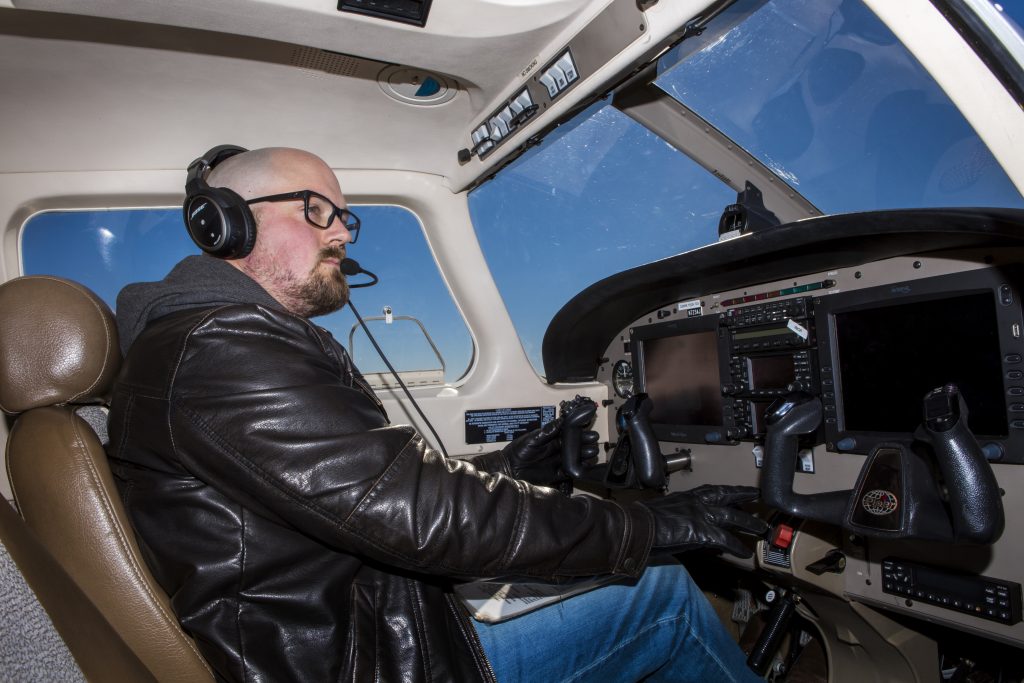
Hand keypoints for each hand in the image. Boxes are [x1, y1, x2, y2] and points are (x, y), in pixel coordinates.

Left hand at [502, 417, 598, 485]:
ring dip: (583, 455)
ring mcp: (556, 461)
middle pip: (573, 446)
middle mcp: (555, 449)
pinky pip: (568, 471)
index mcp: (550, 438)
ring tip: (592, 452)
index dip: (578, 432)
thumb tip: (559, 422)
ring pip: (573, 458)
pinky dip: (576, 470)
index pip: (567, 434)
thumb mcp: (531, 439)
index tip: (587, 428)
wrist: (509, 468)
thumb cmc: (517, 451)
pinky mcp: (555, 474)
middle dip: (584, 443)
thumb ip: (546, 432)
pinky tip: (584, 466)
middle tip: (594, 440)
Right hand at [637, 485, 767, 558]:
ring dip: (749, 522)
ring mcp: (700, 515)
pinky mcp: (701, 531)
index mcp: (686, 496)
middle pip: (727, 496)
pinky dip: (736, 546)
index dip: (727, 490)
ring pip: (732, 516)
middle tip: (757, 497)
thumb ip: (683, 520)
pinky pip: (725, 540)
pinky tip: (744, 553)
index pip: (712, 490)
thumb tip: (693, 533)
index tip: (737, 491)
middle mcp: (695, 502)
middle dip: (744, 496)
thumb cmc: (642, 523)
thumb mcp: (665, 514)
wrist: (635, 528)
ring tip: (761, 528)